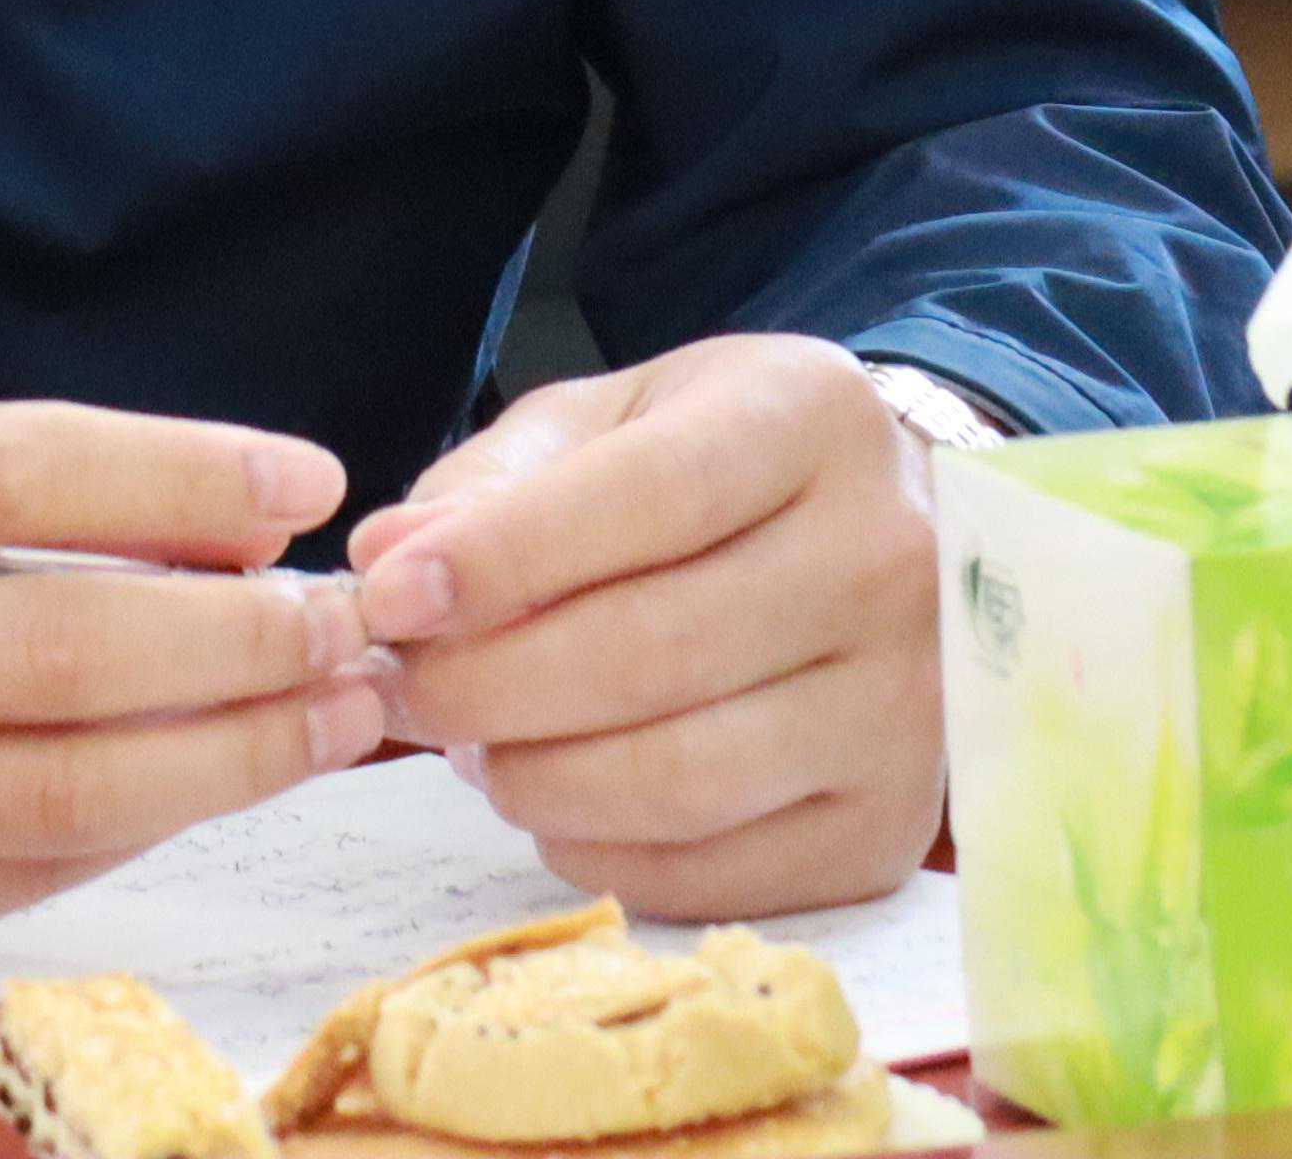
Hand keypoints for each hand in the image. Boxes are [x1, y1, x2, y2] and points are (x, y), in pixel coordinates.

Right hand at [0, 401, 380, 961]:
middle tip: (350, 629)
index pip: (4, 473)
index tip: (303, 479)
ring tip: (329, 716)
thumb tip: (217, 515)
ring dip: (219, 758)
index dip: (170, 475)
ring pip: (47, 794)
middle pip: (48, 653)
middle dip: (232, 644)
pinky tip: (214, 783)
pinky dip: (132, 828)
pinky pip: (8, 873)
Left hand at [342, 334, 941, 918]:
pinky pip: (713, 871)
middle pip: (657, 652)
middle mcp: (888, 560)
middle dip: (490, 684)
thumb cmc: (714, 470)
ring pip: (681, 778)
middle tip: (405, 689)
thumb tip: (387, 559)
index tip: (389, 595)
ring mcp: (903, 707)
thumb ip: (492, 481)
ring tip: (469, 745)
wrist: (877, 541)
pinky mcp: (886, 829)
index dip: (503, 557)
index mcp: (812, 420)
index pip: (651, 496)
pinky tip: (549, 798)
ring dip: (533, 777)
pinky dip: (597, 848)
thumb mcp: (607, 421)